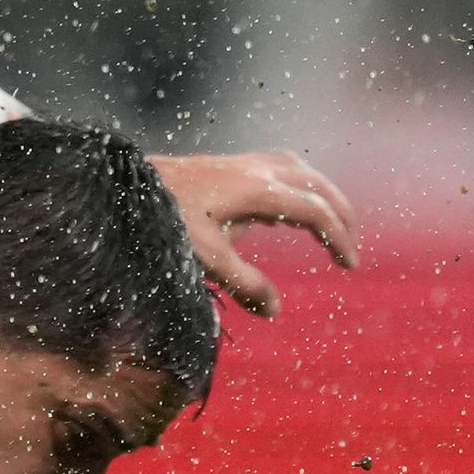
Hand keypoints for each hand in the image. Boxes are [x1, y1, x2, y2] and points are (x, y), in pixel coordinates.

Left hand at [150, 150, 359, 317]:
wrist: (123, 186)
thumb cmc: (162, 221)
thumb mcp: (204, 258)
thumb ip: (243, 284)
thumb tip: (275, 311)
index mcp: (259, 190)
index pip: (315, 212)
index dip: (338, 238)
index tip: (350, 264)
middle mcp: (257, 169)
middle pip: (317, 186)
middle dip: (340, 214)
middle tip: (350, 245)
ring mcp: (242, 163)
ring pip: (300, 171)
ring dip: (321, 196)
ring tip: (329, 224)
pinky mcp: (227, 164)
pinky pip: (279, 168)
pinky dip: (296, 186)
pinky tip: (284, 210)